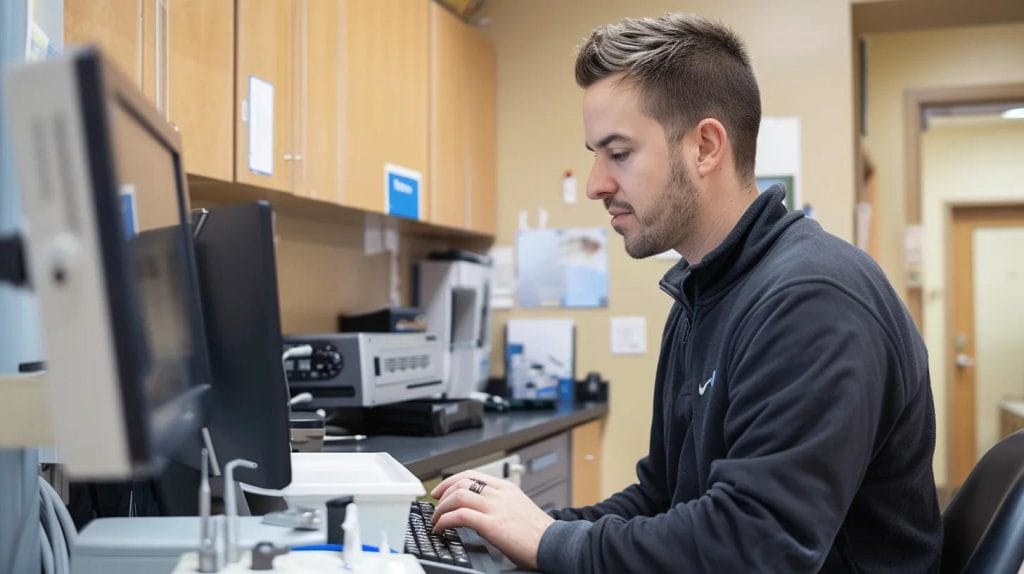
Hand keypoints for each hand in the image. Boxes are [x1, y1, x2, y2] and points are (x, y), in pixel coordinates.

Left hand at [430, 470, 554, 569]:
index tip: (442, 490)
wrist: (554, 544)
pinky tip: (441, 528)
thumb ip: (500, 507)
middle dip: (443, 491)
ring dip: (441, 507)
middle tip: (435, 502)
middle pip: (462, 482)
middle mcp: (500, 494)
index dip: (452, 480)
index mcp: (507, 488)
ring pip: (458, 496)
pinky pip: (460, 516)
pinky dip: (445, 520)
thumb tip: (479, 515)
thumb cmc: (538, 533)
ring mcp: (496, 508)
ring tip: (437, 519)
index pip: (473, 475)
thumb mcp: (519, 510)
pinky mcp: (492, 524)